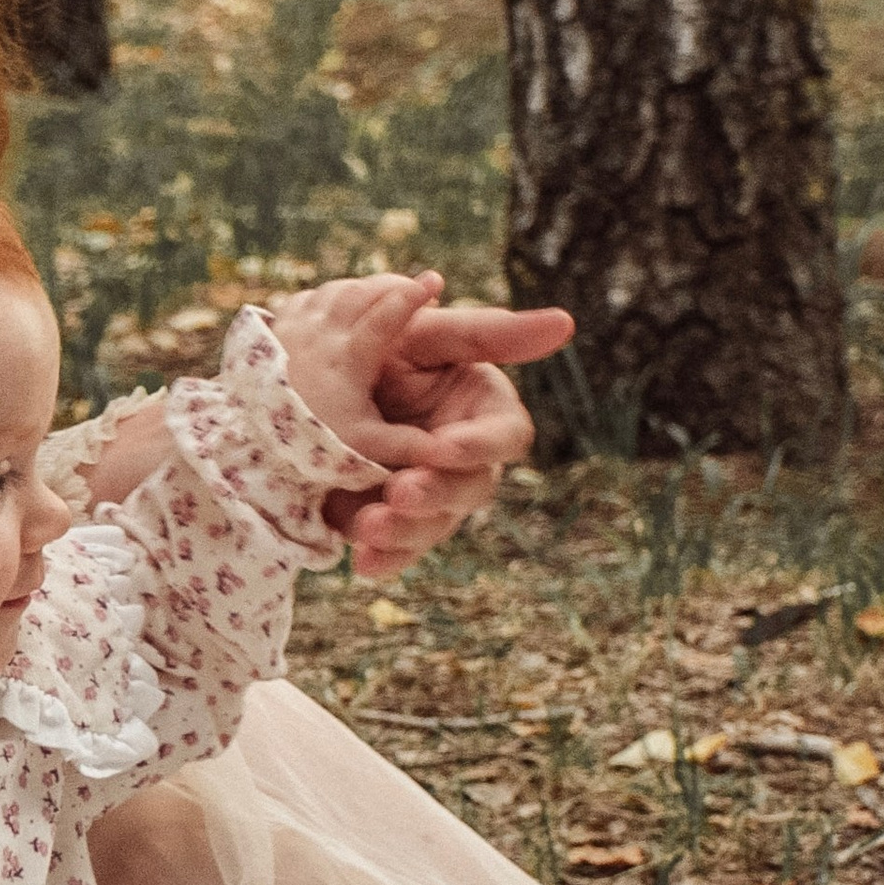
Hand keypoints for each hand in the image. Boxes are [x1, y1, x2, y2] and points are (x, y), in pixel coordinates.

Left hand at [264, 273, 573, 579]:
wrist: (317, 380)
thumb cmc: (386, 346)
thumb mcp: (430, 333)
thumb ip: (492, 334)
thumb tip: (567, 321)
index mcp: (485, 414)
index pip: (506, 437)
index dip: (480, 445)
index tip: (443, 446)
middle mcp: (464, 462)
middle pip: (470, 489)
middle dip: (436, 492)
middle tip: (401, 490)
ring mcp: (431, 496)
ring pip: (433, 525)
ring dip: (406, 530)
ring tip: (370, 525)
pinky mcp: (394, 522)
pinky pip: (398, 551)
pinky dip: (384, 559)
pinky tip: (364, 563)